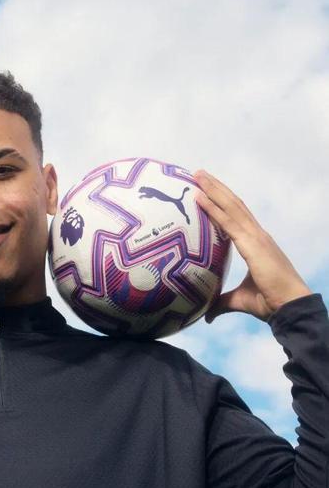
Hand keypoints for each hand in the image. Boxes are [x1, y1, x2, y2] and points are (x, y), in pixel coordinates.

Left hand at [192, 169, 311, 322]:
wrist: (290, 307)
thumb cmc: (270, 303)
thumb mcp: (239, 301)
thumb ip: (221, 303)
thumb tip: (207, 314)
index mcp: (256, 243)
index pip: (236, 216)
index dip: (222, 201)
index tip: (207, 189)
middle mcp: (257, 235)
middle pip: (233, 204)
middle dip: (216, 188)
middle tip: (198, 173)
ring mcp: (256, 237)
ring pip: (231, 206)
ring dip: (213, 189)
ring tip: (197, 175)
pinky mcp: (253, 244)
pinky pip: (228, 222)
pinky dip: (213, 208)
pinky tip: (199, 198)